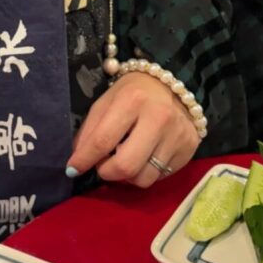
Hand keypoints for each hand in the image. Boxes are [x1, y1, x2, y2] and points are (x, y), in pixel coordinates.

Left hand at [66, 72, 199, 187]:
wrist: (172, 84)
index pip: (103, 140)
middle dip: (107, 172)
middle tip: (103, 165)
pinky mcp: (190, 149)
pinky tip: (143, 157)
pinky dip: (146, 172)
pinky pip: (161, 177)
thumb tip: (77, 163)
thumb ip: (89, 131)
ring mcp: (177, 135)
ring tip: (124, 160)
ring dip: (127, 177)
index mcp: (132, 100)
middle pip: (126, 166)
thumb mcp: (105, 102)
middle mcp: (158, 118)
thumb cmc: (132, 94)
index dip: (84, 160)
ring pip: (144, 178)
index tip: (72, 169)